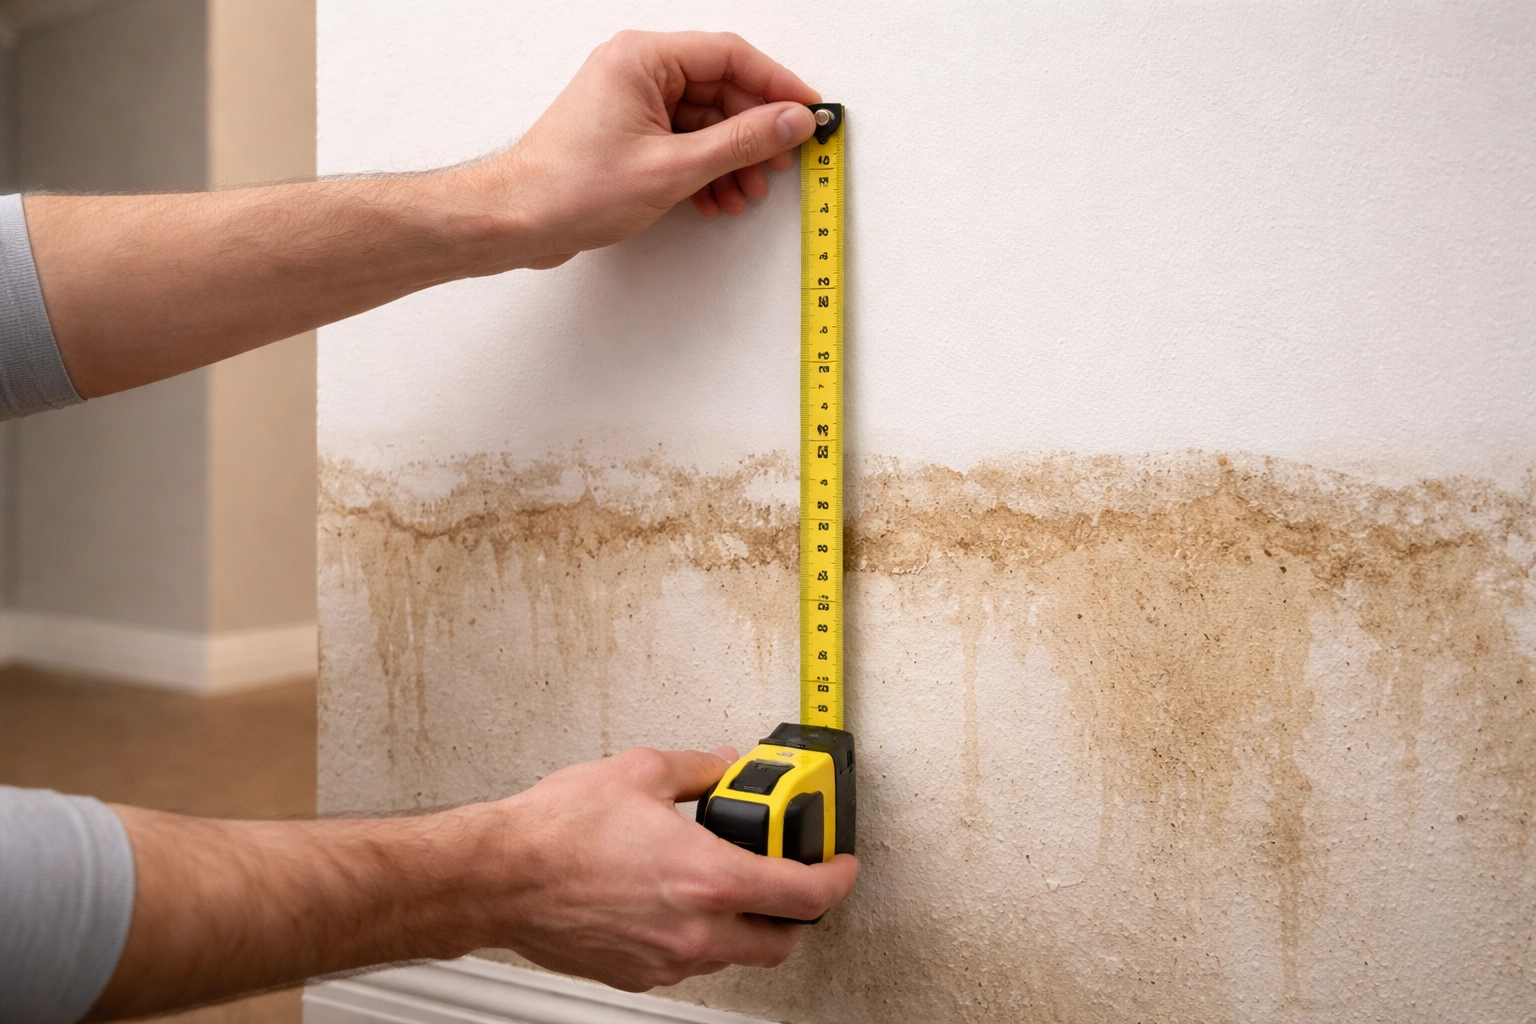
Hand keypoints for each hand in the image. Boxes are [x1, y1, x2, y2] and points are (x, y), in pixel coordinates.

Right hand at [460, 745, 859, 989]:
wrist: (499, 876)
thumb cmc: (558, 830)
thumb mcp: (642, 772)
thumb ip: (701, 770)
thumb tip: (725, 766)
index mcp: (708, 878)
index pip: (805, 894)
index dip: (837, 878)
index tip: (841, 865)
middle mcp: (695, 930)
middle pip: (781, 942)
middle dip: (796, 913)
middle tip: (791, 879)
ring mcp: (666, 960)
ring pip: (735, 956)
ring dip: (744, 924)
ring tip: (725, 882)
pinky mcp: (636, 972)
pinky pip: (690, 962)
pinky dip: (700, 935)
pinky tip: (677, 900)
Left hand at [461, 30, 820, 268]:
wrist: (517, 222)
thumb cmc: (571, 188)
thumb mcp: (672, 168)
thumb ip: (741, 142)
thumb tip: (791, 122)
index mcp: (642, 58)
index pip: (730, 56)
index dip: (777, 85)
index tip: (808, 112)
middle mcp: (636, 70)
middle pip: (720, 89)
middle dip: (753, 133)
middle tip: (780, 165)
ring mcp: (631, 102)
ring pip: (704, 120)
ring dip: (730, 159)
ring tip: (745, 193)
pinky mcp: (627, 133)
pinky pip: (682, 140)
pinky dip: (704, 168)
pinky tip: (715, 199)